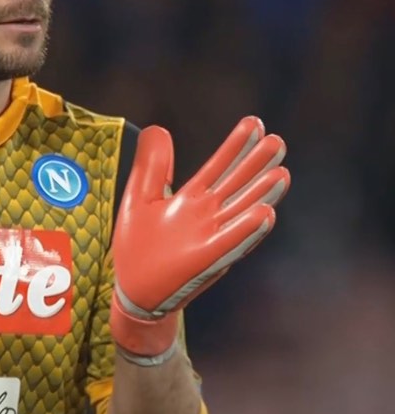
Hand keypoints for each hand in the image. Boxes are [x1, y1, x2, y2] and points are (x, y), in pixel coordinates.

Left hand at [110, 116, 290, 362]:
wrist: (132, 291)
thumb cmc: (137, 246)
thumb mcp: (139, 197)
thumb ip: (151, 166)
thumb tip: (157, 128)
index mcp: (191, 200)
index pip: (218, 167)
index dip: (235, 146)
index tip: (254, 123)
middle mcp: (206, 217)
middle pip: (236, 186)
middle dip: (255, 165)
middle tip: (277, 141)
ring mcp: (208, 238)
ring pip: (240, 212)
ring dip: (261, 194)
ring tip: (281, 172)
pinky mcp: (203, 261)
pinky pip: (229, 244)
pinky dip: (247, 230)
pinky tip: (266, 213)